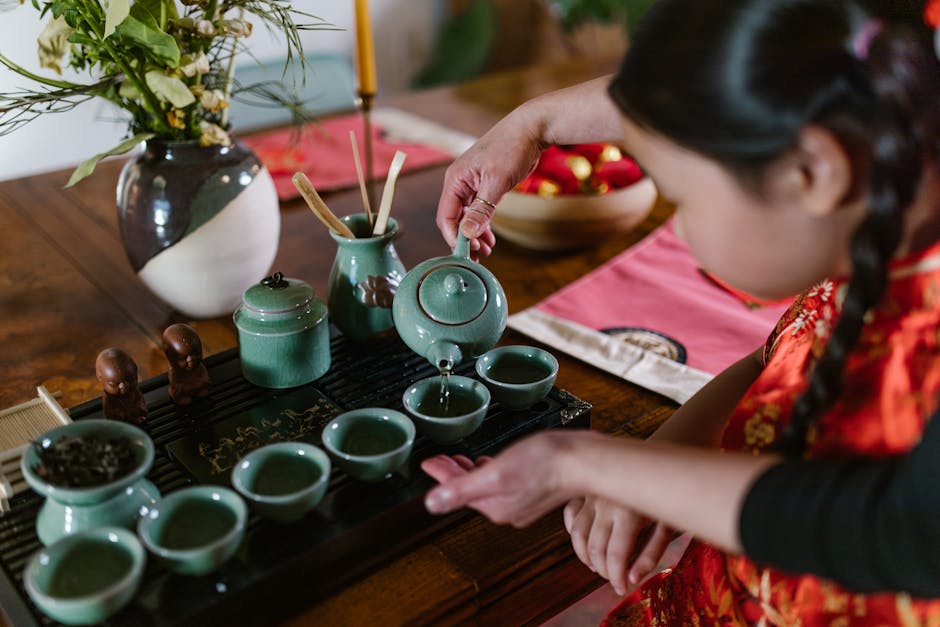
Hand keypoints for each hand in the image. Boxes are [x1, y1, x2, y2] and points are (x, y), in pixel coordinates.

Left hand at [422, 431, 570, 525]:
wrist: (582, 460)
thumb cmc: (545, 464)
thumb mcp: (495, 474)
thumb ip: (461, 489)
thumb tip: (430, 503)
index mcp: (495, 506)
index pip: (457, 491)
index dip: (440, 473)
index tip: (428, 461)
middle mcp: (507, 507)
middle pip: (471, 490)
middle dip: (454, 474)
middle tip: (441, 459)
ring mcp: (523, 499)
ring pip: (487, 486)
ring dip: (471, 472)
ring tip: (461, 459)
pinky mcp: (536, 488)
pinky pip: (504, 481)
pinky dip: (492, 470)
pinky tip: (494, 461)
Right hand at [435, 109, 544, 257]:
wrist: (530, 129)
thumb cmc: (511, 148)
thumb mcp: (497, 181)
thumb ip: (482, 209)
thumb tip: (468, 233)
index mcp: (455, 179)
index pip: (446, 216)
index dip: (454, 237)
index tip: (468, 253)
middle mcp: (459, 182)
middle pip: (454, 218)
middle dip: (465, 239)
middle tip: (478, 257)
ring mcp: (471, 184)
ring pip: (467, 217)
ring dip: (474, 235)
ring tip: (487, 252)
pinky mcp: (484, 185)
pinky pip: (478, 210)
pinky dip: (483, 225)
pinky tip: (490, 238)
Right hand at [564, 496, 682, 595]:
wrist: (655, 460)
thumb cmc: (665, 493)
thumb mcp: (667, 524)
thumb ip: (651, 553)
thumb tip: (633, 579)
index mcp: (628, 513)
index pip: (614, 556)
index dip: (616, 578)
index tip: (622, 589)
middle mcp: (605, 504)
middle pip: (594, 548)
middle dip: (603, 570)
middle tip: (614, 579)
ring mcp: (592, 496)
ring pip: (577, 534)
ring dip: (585, 556)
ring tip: (598, 566)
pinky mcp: (585, 490)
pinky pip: (570, 513)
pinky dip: (573, 530)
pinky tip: (586, 540)